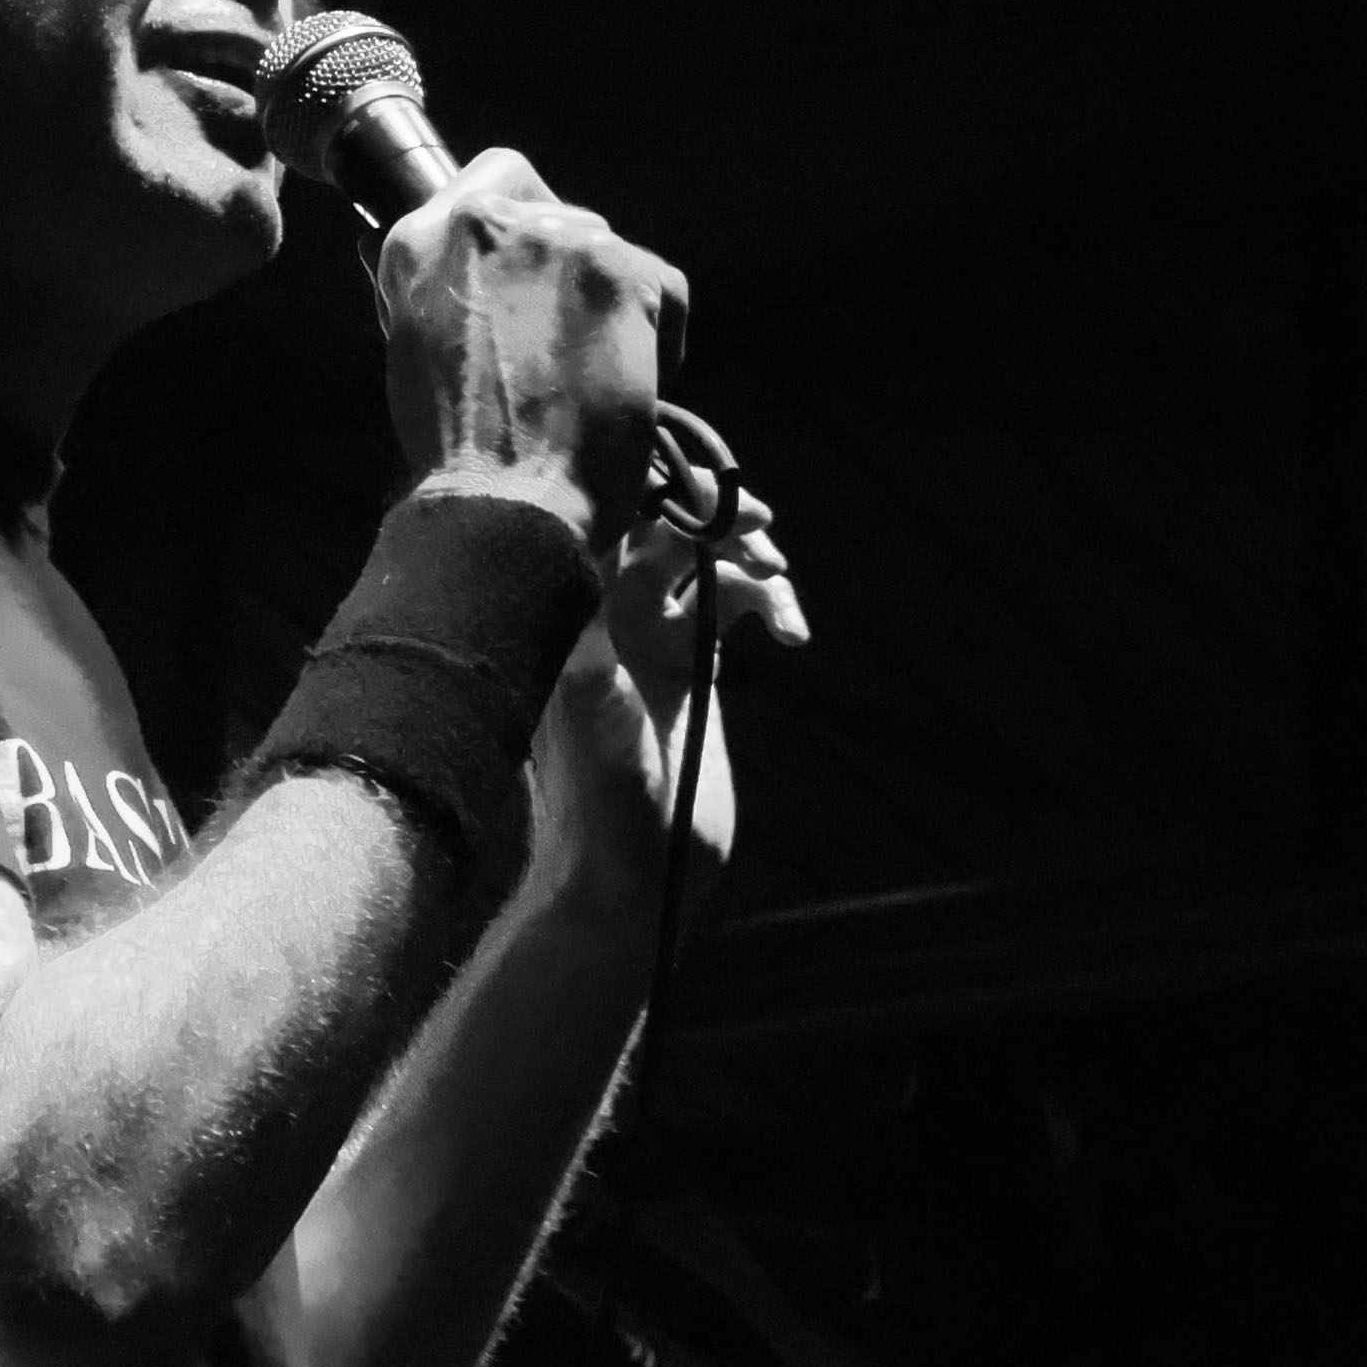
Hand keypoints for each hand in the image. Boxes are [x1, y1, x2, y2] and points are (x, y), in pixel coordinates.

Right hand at [375, 147, 683, 555]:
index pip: (491, 179)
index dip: (516, 220)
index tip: (522, 267)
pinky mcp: (626, 274)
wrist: (505, 502)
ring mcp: (564, 241)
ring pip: (608, 249)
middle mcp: (493, 220)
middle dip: (563, 270)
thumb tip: (393, 240)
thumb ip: (424, 285)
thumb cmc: (453, 447)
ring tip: (586, 373)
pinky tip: (628, 381)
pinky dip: (657, 331)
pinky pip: (660, 284)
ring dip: (604, 301)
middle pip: (557, 212)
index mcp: (423, 238)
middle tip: (554, 341)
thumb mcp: (410, 349)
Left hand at [528, 422, 808, 916]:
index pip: (604, 517)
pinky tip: (793, 636)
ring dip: (750, 557)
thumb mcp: (592, 711)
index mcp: (573, 615)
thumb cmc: (599, 801)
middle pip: (662, 524)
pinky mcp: (692, 666)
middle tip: (761, 523)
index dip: (654, 489)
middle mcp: (606, 617)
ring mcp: (651, 638)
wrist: (632, 878)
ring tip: (780, 579)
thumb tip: (596, 555)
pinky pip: (735, 604)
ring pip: (707, 559)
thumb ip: (592, 635)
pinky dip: (770, 604)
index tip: (707, 493)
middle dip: (713, 513)